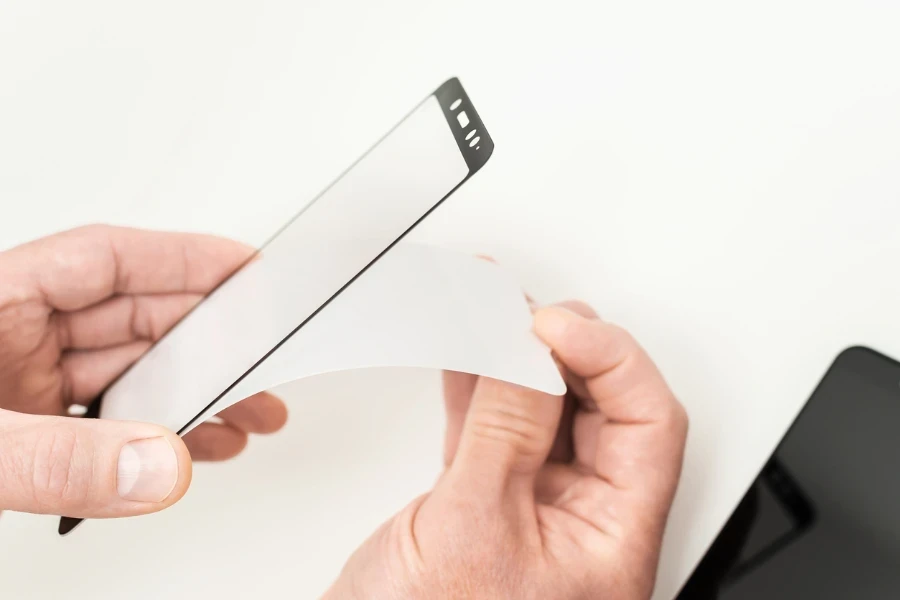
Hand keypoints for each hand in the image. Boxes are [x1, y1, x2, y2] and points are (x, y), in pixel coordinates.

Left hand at [0, 225, 286, 518]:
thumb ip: (59, 457)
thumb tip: (158, 466)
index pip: (104, 261)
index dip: (182, 259)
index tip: (243, 268)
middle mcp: (14, 338)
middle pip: (134, 319)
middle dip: (207, 341)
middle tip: (264, 356)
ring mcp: (23, 387)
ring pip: (131, 374)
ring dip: (194, 394)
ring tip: (252, 411)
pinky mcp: (32, 434)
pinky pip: (110, 425)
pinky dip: (158, 438)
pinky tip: (199, 445)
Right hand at [325, 301, 687, 599]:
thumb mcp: (475, 527)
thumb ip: (507, 432)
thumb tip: (529, 354)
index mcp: (611, 537)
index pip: (647, 423)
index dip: (611, 360)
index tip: (553, 326)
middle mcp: (583, 519)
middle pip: (602, 407)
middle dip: (564, 349)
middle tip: (520, 313)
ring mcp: (530, 505)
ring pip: (543, 409)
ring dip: (515, 358)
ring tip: (486, 314)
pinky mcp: (481, 499)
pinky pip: (493, 425)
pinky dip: (478, 385)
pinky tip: (463, 353)